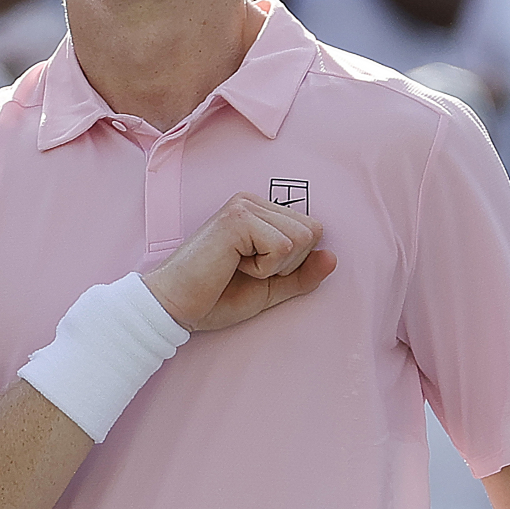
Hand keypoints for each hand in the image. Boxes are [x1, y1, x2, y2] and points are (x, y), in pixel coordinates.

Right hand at [142, 193, 335, 332]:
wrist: (175, 307)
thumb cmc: (215, 297)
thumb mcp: (271, 288)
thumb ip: (302, 275)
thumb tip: (334, 258)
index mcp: (261, 212)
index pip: (313, 231)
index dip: (294, 264)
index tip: (256, 271)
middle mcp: (253, 201)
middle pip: (313, 231)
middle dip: (289, 264)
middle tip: (248, 271)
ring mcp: (245, 206)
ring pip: (302, 238)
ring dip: (275, 266)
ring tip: (239, 268)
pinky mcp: (238, 218)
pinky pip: (283, 246)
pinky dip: (264, 268)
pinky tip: (233, 266)